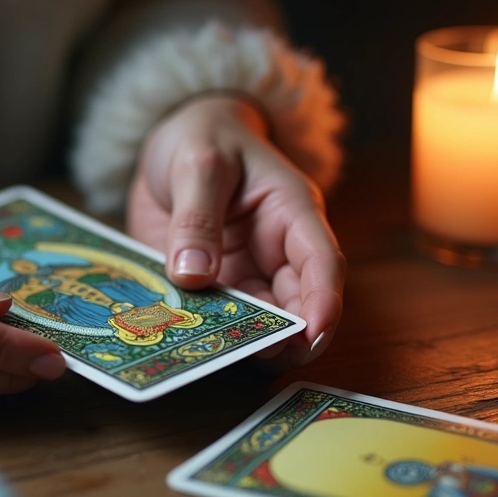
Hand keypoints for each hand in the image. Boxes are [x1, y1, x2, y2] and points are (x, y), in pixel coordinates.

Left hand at [128, 96, 344, 367]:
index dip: (323, 301)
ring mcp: (245, 273)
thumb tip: (193, 274)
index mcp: (291, 213)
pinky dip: (210, 335)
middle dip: (287, 336)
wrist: (174, 139)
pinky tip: (192, 349)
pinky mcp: (213, 286)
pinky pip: (217, 318)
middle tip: (264, 360)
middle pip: (295, 304)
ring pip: (259, 321)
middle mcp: (275, 251)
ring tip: (225, 359)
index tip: (313, 334)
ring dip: (247, 342)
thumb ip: (197, 217)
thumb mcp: (199, 164)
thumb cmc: (203, 137)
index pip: (321, 262)